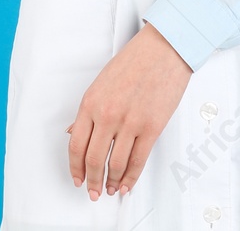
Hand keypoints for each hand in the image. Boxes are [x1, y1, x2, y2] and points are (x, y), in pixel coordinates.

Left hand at [67, 22, 191, 199]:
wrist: (164, 48)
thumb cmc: (135, 60)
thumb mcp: (102, 83)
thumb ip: (89, 111)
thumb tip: (75, 132)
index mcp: (91, 103)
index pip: (76, 145)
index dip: (75, 168)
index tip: (78, 179)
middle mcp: (107, 115)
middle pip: (94, 160)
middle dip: (92, 181)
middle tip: (93, 191)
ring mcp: (130, 122)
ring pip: (116, 164)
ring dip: (112, 182)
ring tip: (111, 189)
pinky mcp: (152, 127)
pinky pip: (138, 160)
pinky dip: (131, 177)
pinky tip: (126, 184)